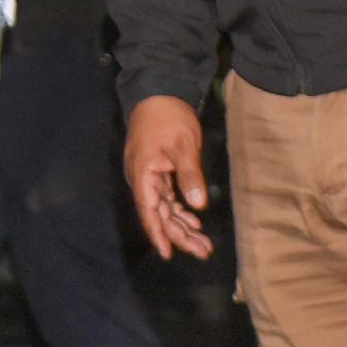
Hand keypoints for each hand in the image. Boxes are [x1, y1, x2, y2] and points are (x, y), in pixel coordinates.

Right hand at [123, 95, 213, 260]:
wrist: (158, 91)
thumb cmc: (168, 117)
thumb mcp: (183, 145)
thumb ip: (189, 176)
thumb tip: (198, 206)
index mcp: (143, 174)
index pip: (150, 212)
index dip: (159, 234)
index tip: (168, 254)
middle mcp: (142, 179)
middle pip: (159, 214)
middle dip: (179, 234)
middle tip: (203, 251)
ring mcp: (149, 176)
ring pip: (164, 208)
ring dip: (182, 225)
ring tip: (202, 243)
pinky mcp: (157, 170)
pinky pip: (166, 197)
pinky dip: (179, 209)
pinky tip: (193, 220)